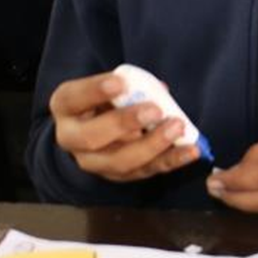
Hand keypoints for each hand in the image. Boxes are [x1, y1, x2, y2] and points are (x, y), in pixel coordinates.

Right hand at [50, 72, 201, 181]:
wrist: (96, 127)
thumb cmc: (106, 99)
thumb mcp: (110, 85)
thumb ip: (130, 85)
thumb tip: (160, 90)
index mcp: (66, 107)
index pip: (73, 99)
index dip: (95, 91)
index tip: (120, 82)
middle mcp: (71, 138)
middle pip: (91, 137)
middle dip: (125, 123)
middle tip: (154, 110)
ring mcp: (93, 162)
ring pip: (119, 161)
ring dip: (152, 145)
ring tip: (177, 129)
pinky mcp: (117, 175)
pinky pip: (144, 172)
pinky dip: (170, 161)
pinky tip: (191, 151)